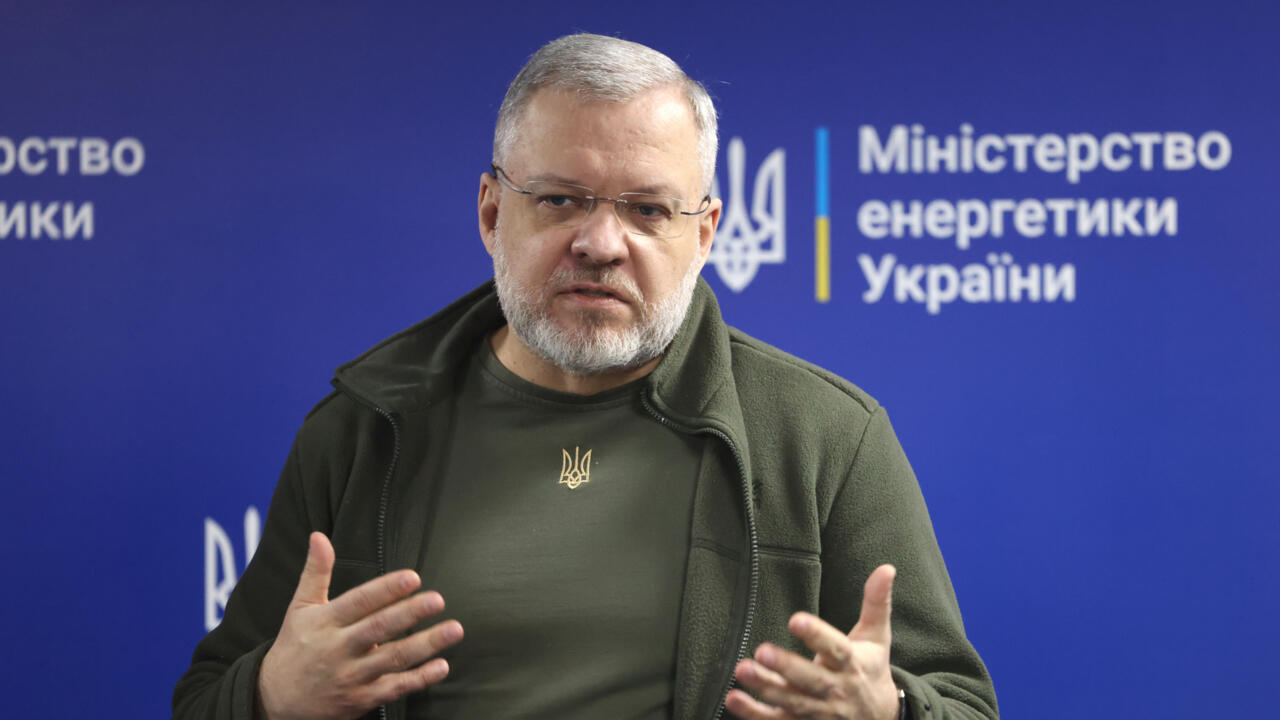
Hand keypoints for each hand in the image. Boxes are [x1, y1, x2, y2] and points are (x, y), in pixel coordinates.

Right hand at [256, 532, 463, 719]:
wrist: (275, 700)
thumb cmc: (294, 647)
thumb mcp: (300, 607)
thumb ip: (316, 572)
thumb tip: (319, 536)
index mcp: (324, 623)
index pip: (359, 602)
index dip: (386, 589)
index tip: (412, 577)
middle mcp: (338, 649)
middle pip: (378, 629)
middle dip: (410, 614)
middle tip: (438, 599)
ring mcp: (350, 677)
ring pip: (392, 660)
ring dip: (426, 645)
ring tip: (454, 630)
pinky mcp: (360, 700)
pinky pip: (394, 689)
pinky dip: (420, 679)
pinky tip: (442, 666)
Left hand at [726, 564, 898, 719]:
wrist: (881, 719)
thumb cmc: (871, 670)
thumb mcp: (877, 637)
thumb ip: (875, 602)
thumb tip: (886, 569)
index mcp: (852, 664)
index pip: (836, 649)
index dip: (817, 635)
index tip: (796, 619)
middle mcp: (836, 690)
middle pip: (811, 680)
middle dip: (787, 667)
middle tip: (762, 650)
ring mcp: (820, 712)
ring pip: (792, 701)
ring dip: (765, 688)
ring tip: (742, 670)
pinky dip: (754, 714)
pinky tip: (733, 699)